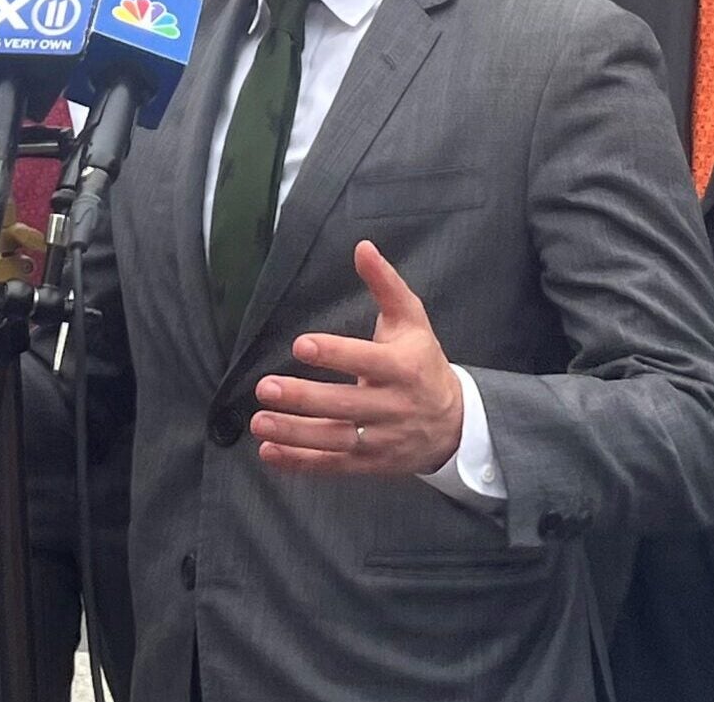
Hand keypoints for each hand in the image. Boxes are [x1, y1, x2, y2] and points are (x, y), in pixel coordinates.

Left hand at [249, 240, 463, 477]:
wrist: (453, 423)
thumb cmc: (423, 361)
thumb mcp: (412, 319)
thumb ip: (385, 284)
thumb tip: (362, 247)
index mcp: (403, 368)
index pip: (366, 361)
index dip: (335, 354)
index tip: (300, 345)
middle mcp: (393, 407)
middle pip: (345, 405)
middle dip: (303, 398)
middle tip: (265, 388)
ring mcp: (381, 440)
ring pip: (336, 439)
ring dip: (294, 434)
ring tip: (259, 421)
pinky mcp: (371, 464)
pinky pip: (333, 466)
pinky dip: (300, 462)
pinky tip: (270, 452)